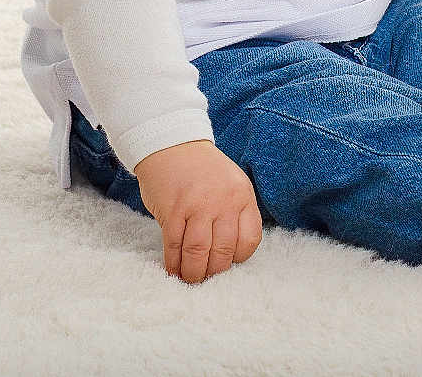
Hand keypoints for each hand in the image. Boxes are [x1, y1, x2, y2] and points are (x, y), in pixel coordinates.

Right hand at [132, 139, 263, 283]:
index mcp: (242, 195)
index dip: (237, 258)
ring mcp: (198, 206)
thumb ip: (234, 212)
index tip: (226, 262)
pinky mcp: (173, 210)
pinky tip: (173, 268)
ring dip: (193, 272)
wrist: (172, 143)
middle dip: (213, 271)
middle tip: (205, 277)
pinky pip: (175, 245)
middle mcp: (224, 201)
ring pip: (198, 253)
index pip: (249, 240)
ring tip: (189, 278)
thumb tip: (230, 252)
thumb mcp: (231, 183)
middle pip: (223, 252)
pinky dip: (174, 262)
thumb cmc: (202, 169)